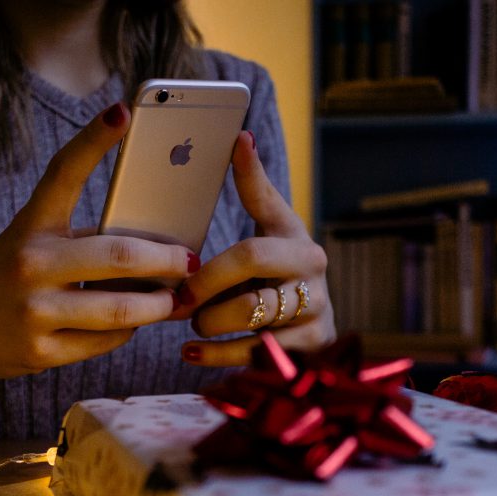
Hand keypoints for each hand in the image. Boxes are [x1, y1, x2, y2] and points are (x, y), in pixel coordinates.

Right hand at [0, 102, 196, 380]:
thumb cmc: (10, 278)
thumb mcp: (33, 245)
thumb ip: (83, 241)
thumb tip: (158, 247)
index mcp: (31, 225)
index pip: (64, 173)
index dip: (94, 140)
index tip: (123, 112)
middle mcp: (29, 262)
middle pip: (120, 255)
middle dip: (168, 260)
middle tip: (190, 262)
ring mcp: (32, 310)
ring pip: (120, 309)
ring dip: (158, 305)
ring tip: (175, 300)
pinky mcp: (39, 352)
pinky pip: (105, 341)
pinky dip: (127, 332)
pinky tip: (132, 324)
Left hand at [177, 131, 335, 365]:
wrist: (315, 317)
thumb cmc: (280, 265)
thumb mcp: (272, 225)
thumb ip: (254, 187)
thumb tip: (240, 137)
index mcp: (299, 243)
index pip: (251, 254)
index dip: (211, 270)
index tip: (182, 272)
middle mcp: (314, 280)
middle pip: (248, 295)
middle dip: (206, 297)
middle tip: (180, 302)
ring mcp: (316, 317)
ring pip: (251, 327)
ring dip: (211, 327)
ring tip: (195, 324)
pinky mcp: (310, 351)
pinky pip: (256, 357)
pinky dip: (217, 357)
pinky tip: (193, 353)